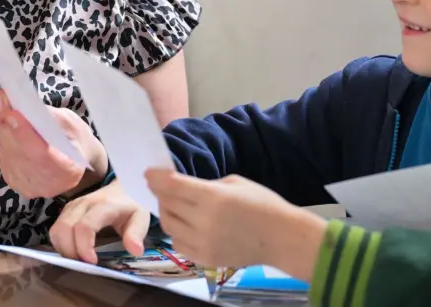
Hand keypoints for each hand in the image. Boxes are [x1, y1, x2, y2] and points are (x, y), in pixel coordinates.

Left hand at [0, 89, 108, 199]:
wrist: (75, 166)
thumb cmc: (76, 142)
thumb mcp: (72, 125)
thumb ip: (51, 118)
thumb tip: (25, 104)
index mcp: (68, 171)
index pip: (42, 154)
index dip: (25, 134)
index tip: (13, 113)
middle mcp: (46, 185)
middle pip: (19, 152)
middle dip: (8, 124)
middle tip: (0, 98)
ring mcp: (27, 186)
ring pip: (8, 152)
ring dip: (4, 127)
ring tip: (2, 104)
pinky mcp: (14, 181)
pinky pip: (4, 155)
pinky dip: (4, 136)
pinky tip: (7, 123)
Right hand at [50, 179, 151, 263]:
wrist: (123, 188)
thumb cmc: (131, 205)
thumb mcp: (141, 218)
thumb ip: (137, 233)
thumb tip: (135, 251)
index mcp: (104, 205)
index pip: (85, 226)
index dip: (84, 247)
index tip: (93, 262)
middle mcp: (84, 203)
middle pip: (65, 228)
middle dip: (70, 251)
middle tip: (84, 264)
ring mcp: (73, 205)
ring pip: (57, 229)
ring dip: (63, 248)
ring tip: (78, 259)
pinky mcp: (67, 209)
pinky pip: (55, 229)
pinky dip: (60, 243)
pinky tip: (73, 250)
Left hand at [146, 170, 325, 278]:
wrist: (281, 238)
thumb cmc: (263, 204)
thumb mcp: (235, 182)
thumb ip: (207, 185)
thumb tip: (184, 187)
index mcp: (212, 197)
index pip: (173, 185)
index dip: (157, 177)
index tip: (149, 172)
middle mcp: (203, 221)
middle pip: (168, 204)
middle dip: (161, 193)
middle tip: (162, 187)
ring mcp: (202, 242)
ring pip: (170, 226)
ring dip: (167, 212)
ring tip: (173, 205)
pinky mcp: (204, 258)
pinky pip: (179, 243)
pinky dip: (177, 232)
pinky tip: (184, 224)